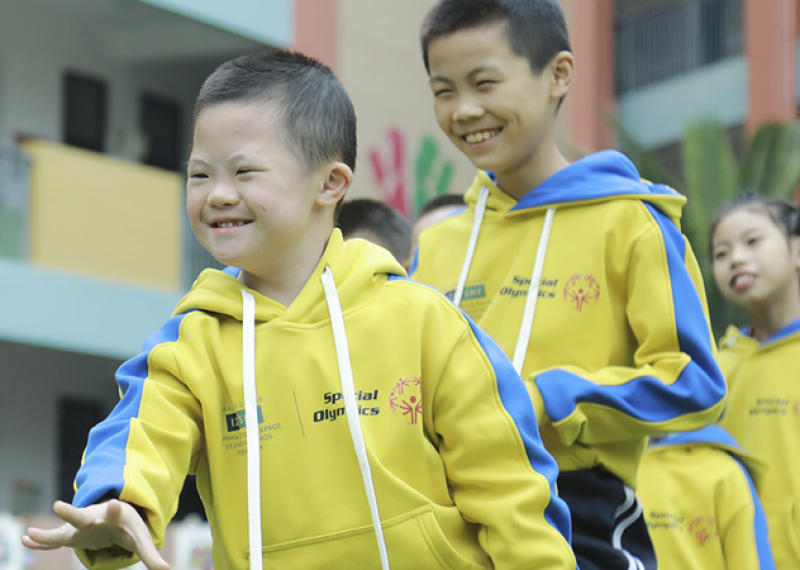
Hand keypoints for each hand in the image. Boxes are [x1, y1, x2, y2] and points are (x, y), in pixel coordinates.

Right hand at [22, 499, 169, 569]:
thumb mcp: (142, 540)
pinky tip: (26, 539)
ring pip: (63, 527)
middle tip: (58, 506)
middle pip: (83, 515)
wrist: (116, 512)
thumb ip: (151, 556)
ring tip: (30, 533)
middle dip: (72, 512)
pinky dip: (40, 541)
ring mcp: (81, 525)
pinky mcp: (71, 534)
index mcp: (116, 518)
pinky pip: (54, 540)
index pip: (117, 513)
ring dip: (48, 531)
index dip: (116, 509)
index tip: (115, 503)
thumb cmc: (129, 527)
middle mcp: (95, 518)